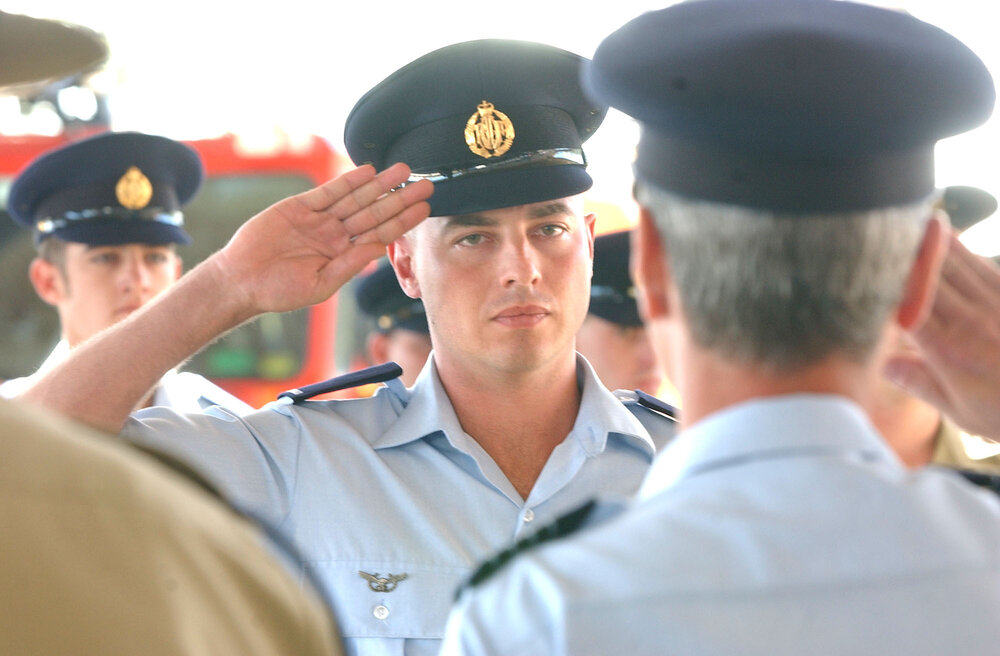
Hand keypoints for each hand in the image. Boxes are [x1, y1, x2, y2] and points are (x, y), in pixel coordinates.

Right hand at [212, 162, 431, 315]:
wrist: (241, 280)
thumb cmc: (279, 291)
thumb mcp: (320, 285)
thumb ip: (350, 265)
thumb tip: (380, 247)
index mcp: (344, 255)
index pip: (381, 234)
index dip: (403, 220)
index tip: (424, 209)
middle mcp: (336, 235)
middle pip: (375, 212)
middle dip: (400, 197)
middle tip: (426, 184)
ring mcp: (319, 219)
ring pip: (356, 198)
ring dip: (380, 184)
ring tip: (404, 170)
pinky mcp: (299, 206)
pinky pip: (329, 191)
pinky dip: (348, 180)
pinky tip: (368, 170)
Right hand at [885, 231, 999, 439]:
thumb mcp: (960, 411)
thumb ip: (919, 383)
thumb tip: (884, 366)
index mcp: (947, 349)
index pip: (907, 305)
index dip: (886, 282)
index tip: (865, 264)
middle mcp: (969, 320)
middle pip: (930, 275)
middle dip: (904, 252)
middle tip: (879, 229)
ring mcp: (995, 304)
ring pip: (957, 263)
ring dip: (930, 241)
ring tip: (907, 222)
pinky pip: (984, 265)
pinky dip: (962, 249)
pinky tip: (949, 236)